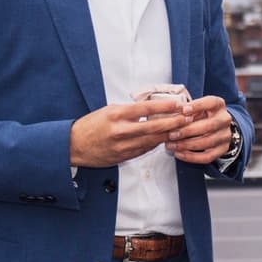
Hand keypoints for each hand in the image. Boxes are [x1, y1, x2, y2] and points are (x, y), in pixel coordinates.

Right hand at [69, 98, 184, 165]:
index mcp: (117, 114)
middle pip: (154, 126)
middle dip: (173, 122)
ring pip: (152, 140)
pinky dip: (155, 143)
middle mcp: (121, 130)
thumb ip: (129, 111)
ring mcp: (123, 146)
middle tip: (187, 118)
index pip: (146, 108)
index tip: (177, 104)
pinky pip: (144, 150)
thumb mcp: (108, 110)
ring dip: (168, 134)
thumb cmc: (90, 125)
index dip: (164, 106)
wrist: (74, 145)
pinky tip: (164, 139)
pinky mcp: (124, 157)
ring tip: (181, 129)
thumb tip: (150, 108)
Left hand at [168, 94, 234, 163]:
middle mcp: (225, 119)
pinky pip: (207, 157)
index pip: (210, 103)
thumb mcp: (195, 107)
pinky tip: (179, 154)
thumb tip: (173, 112)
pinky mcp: (223, 149)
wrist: (214, 127)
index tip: (183, 110)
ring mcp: (225, 135)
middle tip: (171, 134)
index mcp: (218, 104)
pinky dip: (191, 157)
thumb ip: (186, 109)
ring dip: (187, 145)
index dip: (197, 106)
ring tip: (171, 145)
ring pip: (207, 142)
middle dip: (188, 131)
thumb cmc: (200, 115)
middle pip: (209, 126)